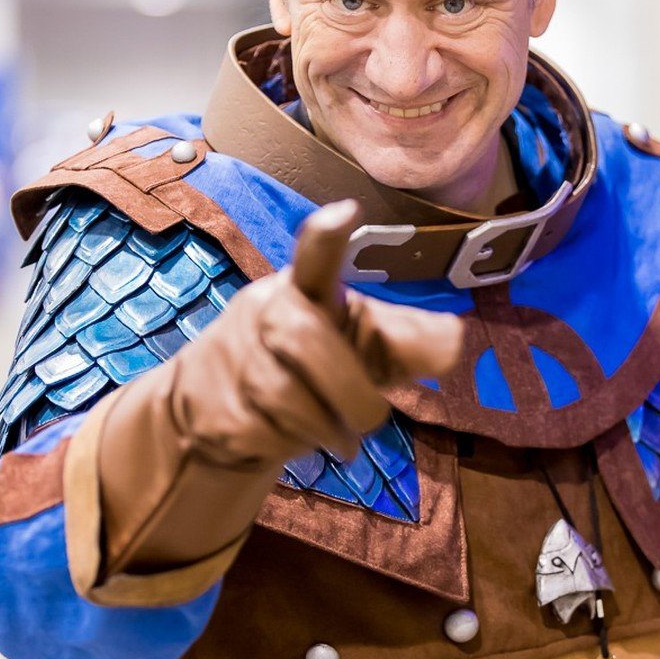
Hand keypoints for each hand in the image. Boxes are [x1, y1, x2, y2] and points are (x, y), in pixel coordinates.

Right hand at [95, 201, 462, 576]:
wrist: (204, 408)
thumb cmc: (299, 366)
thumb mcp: (352, 349)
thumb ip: (401, 342)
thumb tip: (455, 337)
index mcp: (304, 292)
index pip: (313, 258)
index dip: (327, 237)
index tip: (346, 212)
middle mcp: (264, 313)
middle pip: (305, 340)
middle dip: (350, 389)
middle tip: (372, 420)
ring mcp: (232, 359)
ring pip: (284, 395)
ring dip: (326, 426)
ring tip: (341, 437)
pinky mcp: (213, 407)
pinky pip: (261, 431)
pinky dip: (294, 446)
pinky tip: (298, 444)